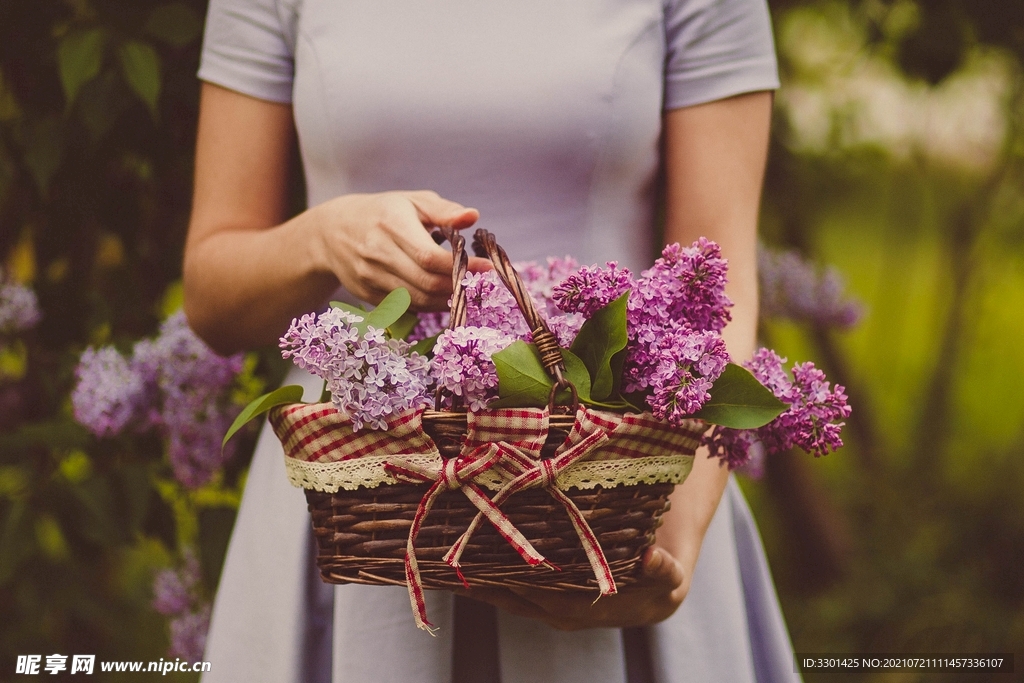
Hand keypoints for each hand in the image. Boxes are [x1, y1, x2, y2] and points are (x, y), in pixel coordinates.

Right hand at [310, 190, 490, 308]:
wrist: (331, 232)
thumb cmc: (382, 212)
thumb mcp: (412, 202)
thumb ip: (444, 210)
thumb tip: (472, 216)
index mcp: (391, 225)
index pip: (430, 257)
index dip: (461, 266)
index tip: (485, 267)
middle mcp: (378, 253)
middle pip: (426, 282)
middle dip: (457, 286)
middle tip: (476, 281)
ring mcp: (370, 277)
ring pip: (418, 299)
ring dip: (446, 299)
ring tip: (463, 288)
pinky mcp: (368, 295)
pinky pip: (406, 307)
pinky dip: (429, 304)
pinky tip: (441, 295)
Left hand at [456, 545, 688, 630]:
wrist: (659, 587)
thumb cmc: (663, 580)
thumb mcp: (670, 577)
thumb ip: (664, 570)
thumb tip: (653, 559)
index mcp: (585, 610)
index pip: (543, 596)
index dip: (516, 582)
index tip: (489, 565)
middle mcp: (562, 612)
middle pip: (515, 598)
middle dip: (484, 581)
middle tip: (452, 557)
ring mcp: (551, 605)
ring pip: (508, 595)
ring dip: (480, 580)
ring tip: (448, 558)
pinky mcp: (545, 595)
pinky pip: (511, 588)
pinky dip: (489, 576)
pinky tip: (468, 558)